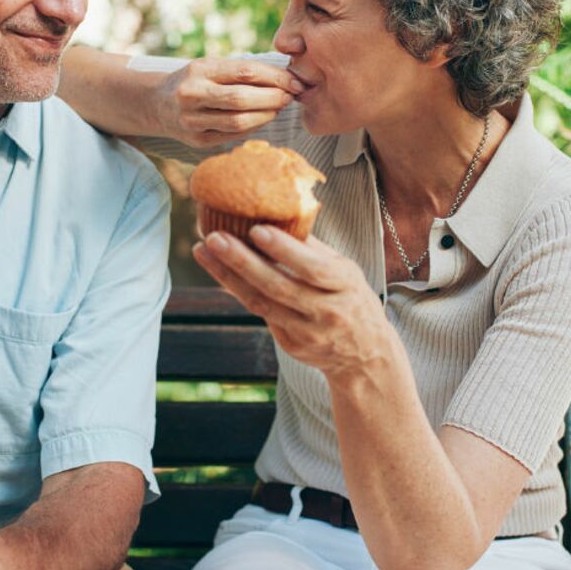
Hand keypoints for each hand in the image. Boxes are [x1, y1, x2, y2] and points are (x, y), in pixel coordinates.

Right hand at [157, 58, 302, 146]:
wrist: (156, 104)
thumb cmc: (194, 80)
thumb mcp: (210, 66)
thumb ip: (240, 71)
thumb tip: (284, 78)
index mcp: (198, 70)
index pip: (245, 72)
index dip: (275, 77)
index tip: (293, 81)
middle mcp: (192, 95)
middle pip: (242, 99)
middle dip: (273, 98)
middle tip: (290, 96)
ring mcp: (192, 121)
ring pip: (239, 122)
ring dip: (266, 115)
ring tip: (279, 108)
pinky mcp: (197, 141)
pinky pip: (233, 135)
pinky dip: (253, 127)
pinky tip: (263, 119)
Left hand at [193, 226, 395, 379]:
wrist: (367, 355)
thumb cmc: (351, 299)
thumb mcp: (345, 271)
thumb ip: (312, 249)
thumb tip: (277, 213)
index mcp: (344, 285)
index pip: (313, 268)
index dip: (284, 250)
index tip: (256, 230)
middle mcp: (326, 312)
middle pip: (279, 287)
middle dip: (242, 262)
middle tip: (213, 238)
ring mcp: (307, 332)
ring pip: (261, 303)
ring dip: (228, 276)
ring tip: (203, 251)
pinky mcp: (291, 345)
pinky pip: (261, 313)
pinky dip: (238, 290)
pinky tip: (219, 270)